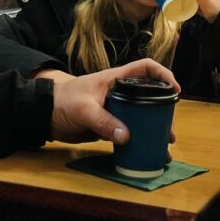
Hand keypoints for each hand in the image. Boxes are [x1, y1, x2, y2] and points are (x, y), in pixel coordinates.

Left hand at [46, 59, 179, 143]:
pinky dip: (139, 140)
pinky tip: (146, 152)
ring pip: (141, 116)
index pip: (145, 68)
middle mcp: (120, 92)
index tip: (174, 89)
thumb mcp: (83, 109)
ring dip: (153, 129)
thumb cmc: (62, 101)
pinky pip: (129, 131)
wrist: (45, 114)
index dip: (162, 74)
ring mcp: (116, 109)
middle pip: (149, 96)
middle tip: (170, 131)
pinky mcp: (110, 124)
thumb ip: (103, 121)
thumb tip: (126, 137)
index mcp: (115, 79)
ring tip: (164, 145)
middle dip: (163, 111)